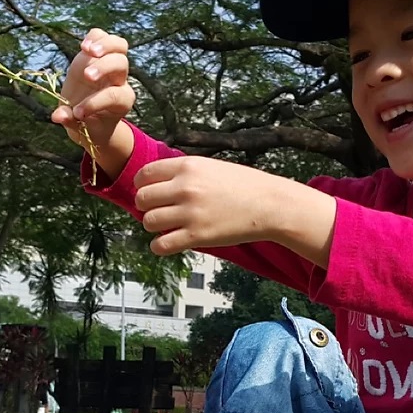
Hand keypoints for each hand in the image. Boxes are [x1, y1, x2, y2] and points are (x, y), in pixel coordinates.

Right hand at [51, 28, 135, 178]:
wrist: (89, 116)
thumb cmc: (87, 124)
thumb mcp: (80, 128)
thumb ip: (70, 121)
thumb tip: (57, 116)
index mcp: (122, 102)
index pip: (114, 96)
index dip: (95, 102)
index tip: (77, 113)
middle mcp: (120, 81)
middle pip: (121, 64)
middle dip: (104, 68)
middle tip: (87, 76)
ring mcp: (110, 65)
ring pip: (120, 46)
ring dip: (104, 45)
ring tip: (87, 49)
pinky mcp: (98, 54)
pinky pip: (103, 37)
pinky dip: (95, 37)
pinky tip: (83, 46)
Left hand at [134, 156, 336, 266]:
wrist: (269, 205)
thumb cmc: (242, 185)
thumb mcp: (210, 166)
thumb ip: (183, 172)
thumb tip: (156, 181)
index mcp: (188, 166)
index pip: (145, 174)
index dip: (143, 185)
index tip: (150, 192)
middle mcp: (186, 187)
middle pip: (142, 198)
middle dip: (146, 206)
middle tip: (159, 210)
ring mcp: (190, 212)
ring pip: (149, 221)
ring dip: (154, 226)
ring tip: (167, 226)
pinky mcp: (197, 236)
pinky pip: (161, 245)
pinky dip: (159, 246)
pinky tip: (167, 243)